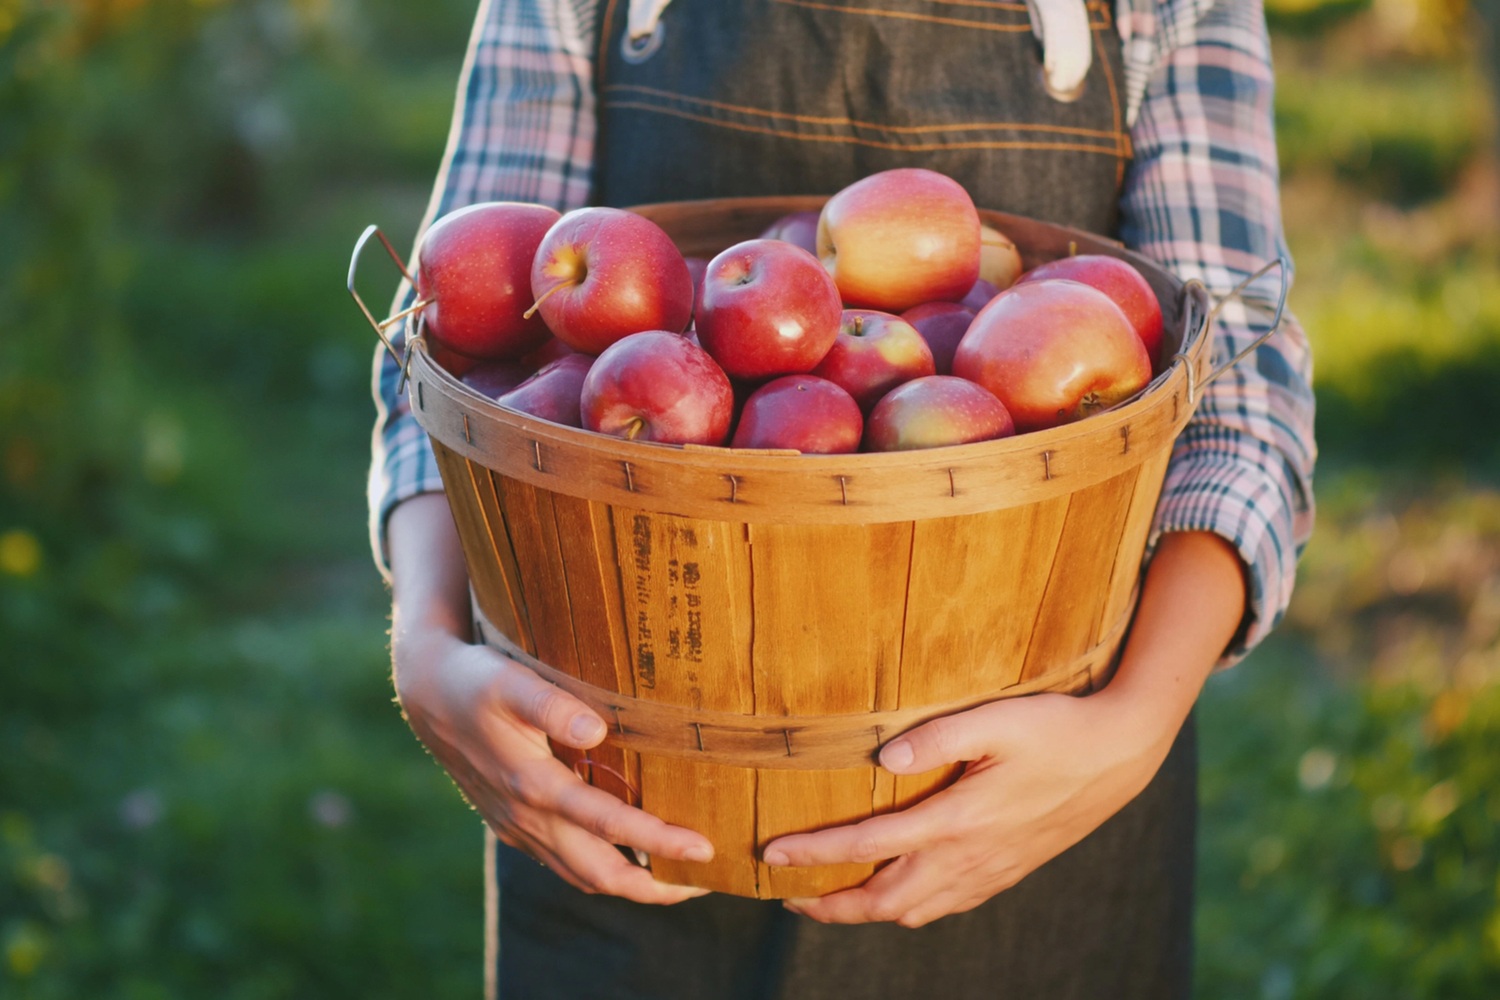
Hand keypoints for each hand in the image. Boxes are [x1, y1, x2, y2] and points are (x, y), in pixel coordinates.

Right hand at [388, 494, 713, 904]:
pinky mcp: (515, 825)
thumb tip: (597, 730)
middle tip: (708, 880)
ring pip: (582, 875)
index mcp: (531, 784)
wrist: (428, 692)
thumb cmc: (476, 680)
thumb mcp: (508, 680)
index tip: (703, 847)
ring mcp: (519, 827)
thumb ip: (550, 704)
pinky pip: (565, 863)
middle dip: (655, 885)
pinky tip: (634, 858)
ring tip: (682, 879)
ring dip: (633, 884)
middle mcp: (526, 817)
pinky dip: (604, 870)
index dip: (656, 840)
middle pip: (598, 872)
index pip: (605, 824)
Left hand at [763, 530, 1247, 925]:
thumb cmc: (1055, 728)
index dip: (814, 854)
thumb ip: (936, 736)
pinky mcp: (1006, 870)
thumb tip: (881, 760)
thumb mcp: (996, 719)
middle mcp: (969, 858)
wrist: (1120, 755)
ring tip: (827, 901)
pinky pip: (945, 906)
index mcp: (958, 821)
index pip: (869, 846)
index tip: (771, 855)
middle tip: (787, 895)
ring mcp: (989, 871)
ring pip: (913, 911)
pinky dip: (907, 909)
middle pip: (883, 901)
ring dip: (865, 912)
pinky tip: (896, 893)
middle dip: (829, 904)